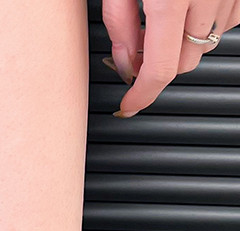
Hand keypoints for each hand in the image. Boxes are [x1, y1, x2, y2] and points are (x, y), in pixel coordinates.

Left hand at [102, 0, 239, 116]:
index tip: (128, 106)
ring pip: (206, 45)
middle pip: (183, 63)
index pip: (160, 69)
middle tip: (138, 49)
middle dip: (157, 66)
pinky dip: (206, 24)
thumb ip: (119, 22)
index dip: (142, 95)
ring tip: (166, 16)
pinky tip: (191, 7)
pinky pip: (227, 22)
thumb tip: (124, 63)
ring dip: (183, 44)